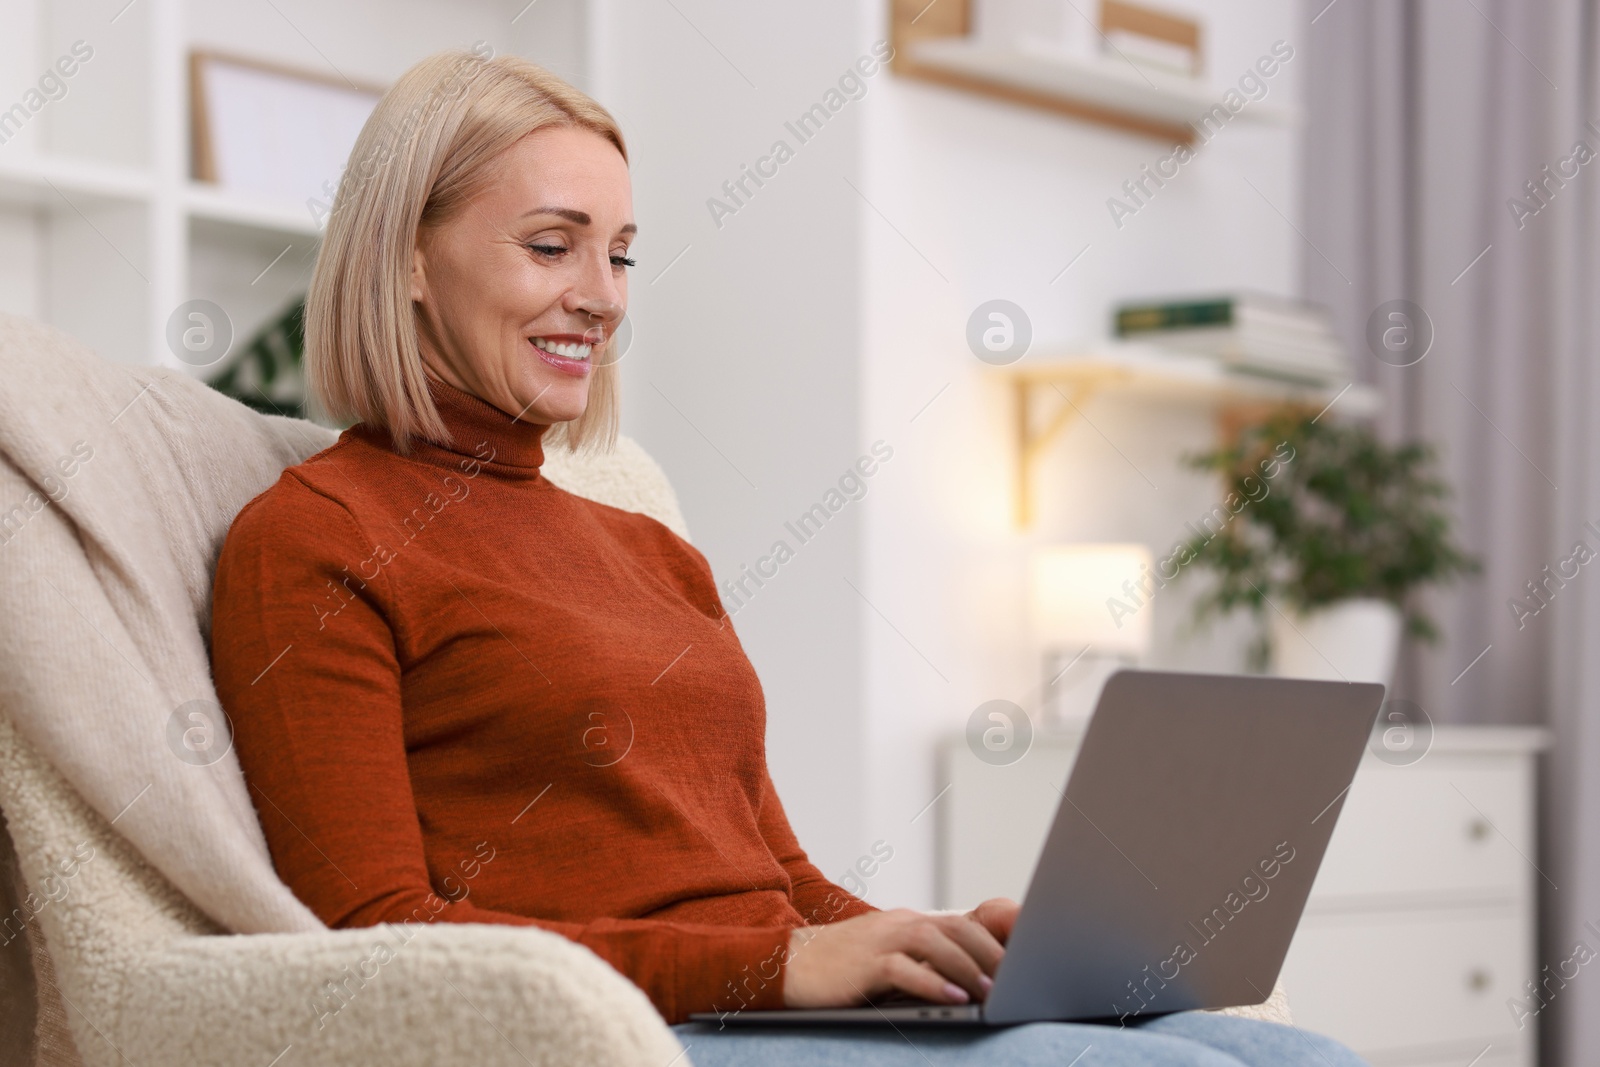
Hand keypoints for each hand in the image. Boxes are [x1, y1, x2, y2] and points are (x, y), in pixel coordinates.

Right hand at [781, 898, 1017, 1009]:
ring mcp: (881, 940)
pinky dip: (934, 984)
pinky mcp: (865, 963)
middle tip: (1015, 979)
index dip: (994, 942)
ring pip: (935, 943)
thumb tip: (963, 981)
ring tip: (991, 990)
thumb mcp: (888, 955)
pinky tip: (954, 998)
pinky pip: (905, 968)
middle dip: (990, 953)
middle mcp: (899, 923)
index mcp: (907, 921)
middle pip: (956, 928)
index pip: (961, 923)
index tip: (1019, 965)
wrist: (790, 962)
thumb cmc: (843, 966)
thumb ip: (921, 960)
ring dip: (967, 967)